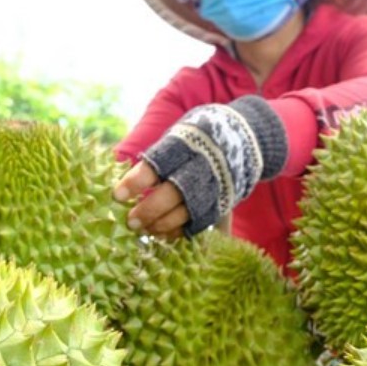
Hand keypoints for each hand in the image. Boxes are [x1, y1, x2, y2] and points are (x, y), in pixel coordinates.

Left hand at [113, 95, 288, 238]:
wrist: (248, 136)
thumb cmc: (201, 134)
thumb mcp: (181, 133)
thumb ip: (159, 155)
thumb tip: (122, 174)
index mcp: (187, 143)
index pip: (158, 164)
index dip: (136, 181)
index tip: (118, 195)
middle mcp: (202, 166)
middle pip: (173, 193)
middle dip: (149, 210)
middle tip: (130, 221)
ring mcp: (215, 186)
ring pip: (187, 212)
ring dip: (162, 224)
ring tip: (144, 228)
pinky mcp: (223, 201)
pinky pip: (199, 222)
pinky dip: (179, 230)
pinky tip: (162, 232)